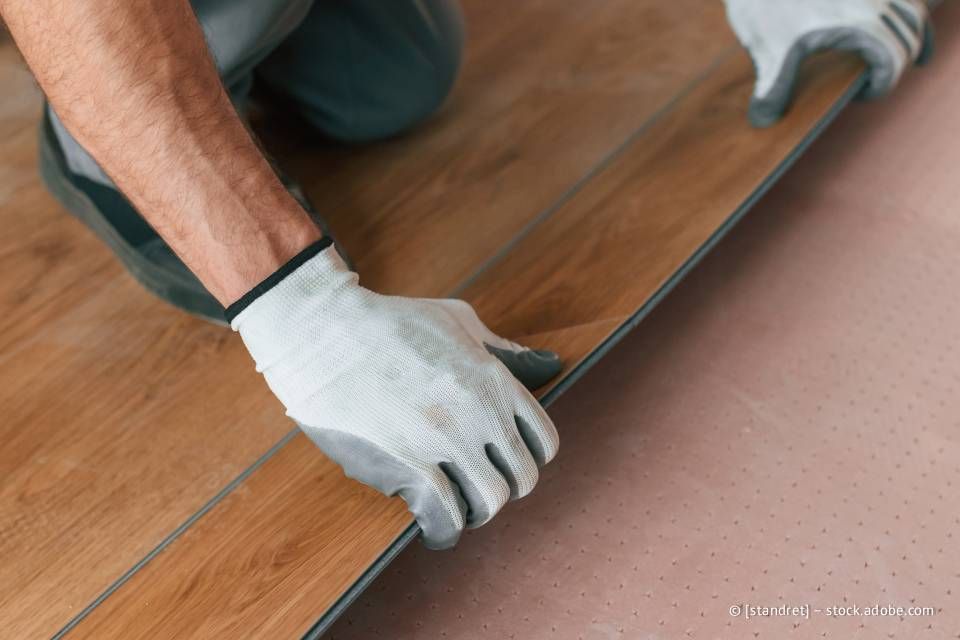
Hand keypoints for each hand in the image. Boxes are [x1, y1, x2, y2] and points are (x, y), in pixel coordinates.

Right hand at [228, 240, 562, 548]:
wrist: (324, 331)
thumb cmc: (390, 322)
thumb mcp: (459, 321)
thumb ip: (506, 350)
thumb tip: (552, 363)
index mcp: (494, 379)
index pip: (544, 441)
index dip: (526, 458)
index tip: (502, 461)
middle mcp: (479, 412)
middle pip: (522, 478)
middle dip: (502, 487)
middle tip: (474, 485)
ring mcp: (446, 441)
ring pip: (490, 503)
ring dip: (475, 512)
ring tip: (454, 506)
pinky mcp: (409, 466)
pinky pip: (446, 519)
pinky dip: (444, 532)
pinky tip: (432, 526)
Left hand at [724, 0, 933, 126]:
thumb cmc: (763, 3)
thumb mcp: (766, 49)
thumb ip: (772, 87)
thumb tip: (762, 119)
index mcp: (858, 23)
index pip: (893, 61)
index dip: (881, 85)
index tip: (859, 95)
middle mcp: (873, 0)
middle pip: (909, 38)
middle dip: (896, 65)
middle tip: (870, 81)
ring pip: (912, 11)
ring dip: (911, 36)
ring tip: (906, 58)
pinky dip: (907, 12)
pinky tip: (902, 25)